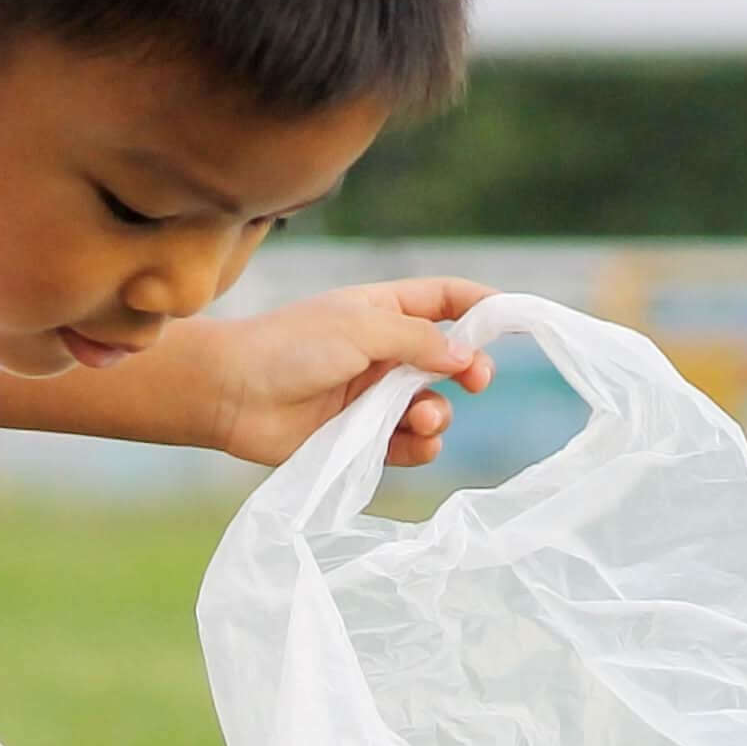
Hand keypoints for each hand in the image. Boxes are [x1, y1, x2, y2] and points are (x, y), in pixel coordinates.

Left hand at [172, 276, 497, 467]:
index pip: (446, 300)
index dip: (482, 306)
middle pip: (451, 359)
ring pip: (435, 407)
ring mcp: (374, 396)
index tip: (515, 321)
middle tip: (476, 380)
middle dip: (471, 369)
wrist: (231, 395)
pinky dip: (418, 445)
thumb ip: (419, 340)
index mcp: (384, 310)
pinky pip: (411, 444)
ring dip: (438, 413)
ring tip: (421, 417)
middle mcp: (385, 352)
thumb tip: (468, 357)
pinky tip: (410, 441)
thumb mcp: (362, 327)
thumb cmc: (290, 347)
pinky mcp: (363, 438)